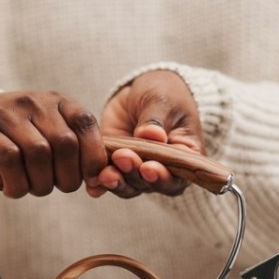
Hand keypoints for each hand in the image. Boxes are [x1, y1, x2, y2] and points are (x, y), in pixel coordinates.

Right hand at [0, 91, 106, 197]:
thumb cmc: (14, 134)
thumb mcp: (47, 131)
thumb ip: (75, 151)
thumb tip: (100, 182)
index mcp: (58, 102)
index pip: (86, 126)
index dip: (92, 158)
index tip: (87, 179)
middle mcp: (35, 102)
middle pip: (65, 146)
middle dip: (66, 178)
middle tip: (53, 186)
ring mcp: (7, 114)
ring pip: (39, 154)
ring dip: (40, 184)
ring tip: (30, 187)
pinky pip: (10, 161)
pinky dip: (16, 184)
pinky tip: (12, 187)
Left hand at [91, 70, 204, 198]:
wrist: (140, 92)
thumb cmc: (163, 93)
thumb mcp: (162, 100)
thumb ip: (156, 119)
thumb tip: (152, 135)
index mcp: (185, 157)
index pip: (177, 176)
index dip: (163, 177)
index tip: (148, 167)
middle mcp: (164, 170)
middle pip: (151, 184)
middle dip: (135, 174)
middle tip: (123, 158)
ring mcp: (139, 171)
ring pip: (130, 186)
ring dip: (118, 182)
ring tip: (106, 174)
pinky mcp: (117, 167)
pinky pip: (110, 180)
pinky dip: (101, 184)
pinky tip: (94, 185)